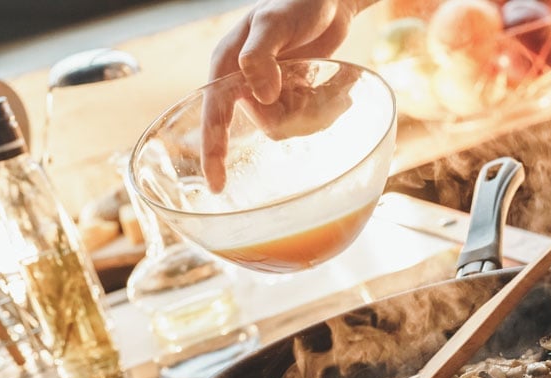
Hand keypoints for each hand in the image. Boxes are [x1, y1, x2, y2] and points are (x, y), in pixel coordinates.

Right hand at [203, 0, 371, 189]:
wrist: (329, 2)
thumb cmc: (298, 4)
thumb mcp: (275, 23)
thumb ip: (261, 56)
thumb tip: (261, 97)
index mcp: (228, 67)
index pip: (215, 117)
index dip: (214, 152)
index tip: (215, 186)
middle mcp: (245, 84)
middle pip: (269, 124)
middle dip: (299, 113)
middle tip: (315, 84)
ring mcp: (269, 92)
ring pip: (292, 125)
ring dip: (318, 109)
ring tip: (333, 85)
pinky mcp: (292, 96)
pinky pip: (307, 118)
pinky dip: (326, 107)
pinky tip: (336, 90)